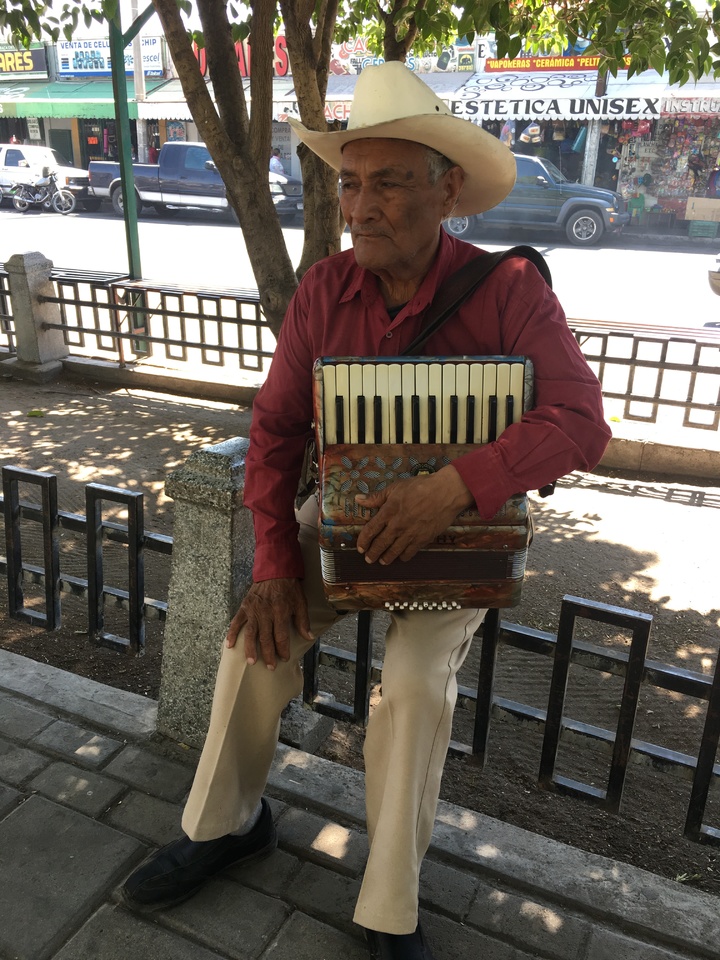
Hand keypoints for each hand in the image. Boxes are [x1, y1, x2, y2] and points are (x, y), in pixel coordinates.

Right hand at [225, 578, 313, 669]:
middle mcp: (265, 612)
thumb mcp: (300, 602)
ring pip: (250, 633)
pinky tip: (229, 646)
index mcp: (280, 611)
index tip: (284, 658)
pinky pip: (236, 622)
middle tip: (270, 667)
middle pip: (266, 638)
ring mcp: (253, 610)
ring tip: (251, 661)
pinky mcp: (244, 607)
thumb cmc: (289, 588)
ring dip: (250, 648)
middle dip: (268, 654)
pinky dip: (231, 634)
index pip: (281, 635)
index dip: (283, 649)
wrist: (275, 571)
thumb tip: (308, 637)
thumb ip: (303, 621)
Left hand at [355, 465, 473, 565]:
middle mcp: (397, 526)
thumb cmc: (420, 487)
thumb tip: (358, 500)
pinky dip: (403, 557)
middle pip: (380, 544)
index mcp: (388, 511)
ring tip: (383, 562)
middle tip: (369, 559)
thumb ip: (376, 497)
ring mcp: (410, 534)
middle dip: (373, 553)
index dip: (363, 541)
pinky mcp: (423, 539)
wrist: (445, 493)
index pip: (370, 530)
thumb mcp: (396, 487)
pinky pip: (410, 553)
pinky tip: (401, 557)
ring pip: (394, 551)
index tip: (360, 547)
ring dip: (386, 558)